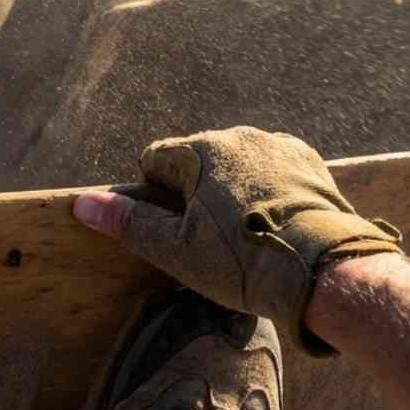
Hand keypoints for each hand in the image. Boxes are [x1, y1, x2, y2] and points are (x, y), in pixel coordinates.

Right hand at [72, 127, 401, 353]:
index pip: (155, 160)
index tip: (175, 229)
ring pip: (235, 166)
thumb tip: (81, 203)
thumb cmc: (245, 263)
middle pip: (196, 161)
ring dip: (231, 191)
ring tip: (246, 237)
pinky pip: (271, 171)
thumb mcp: (177, 250)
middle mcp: (239, 136)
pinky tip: (273, 227)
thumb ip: (129, 223)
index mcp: (201, 150)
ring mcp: (279, 147)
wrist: (328, 272)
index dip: (156, 197)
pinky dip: (265, 192)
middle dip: (195, 193)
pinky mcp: (311, 163)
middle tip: (211, 241)